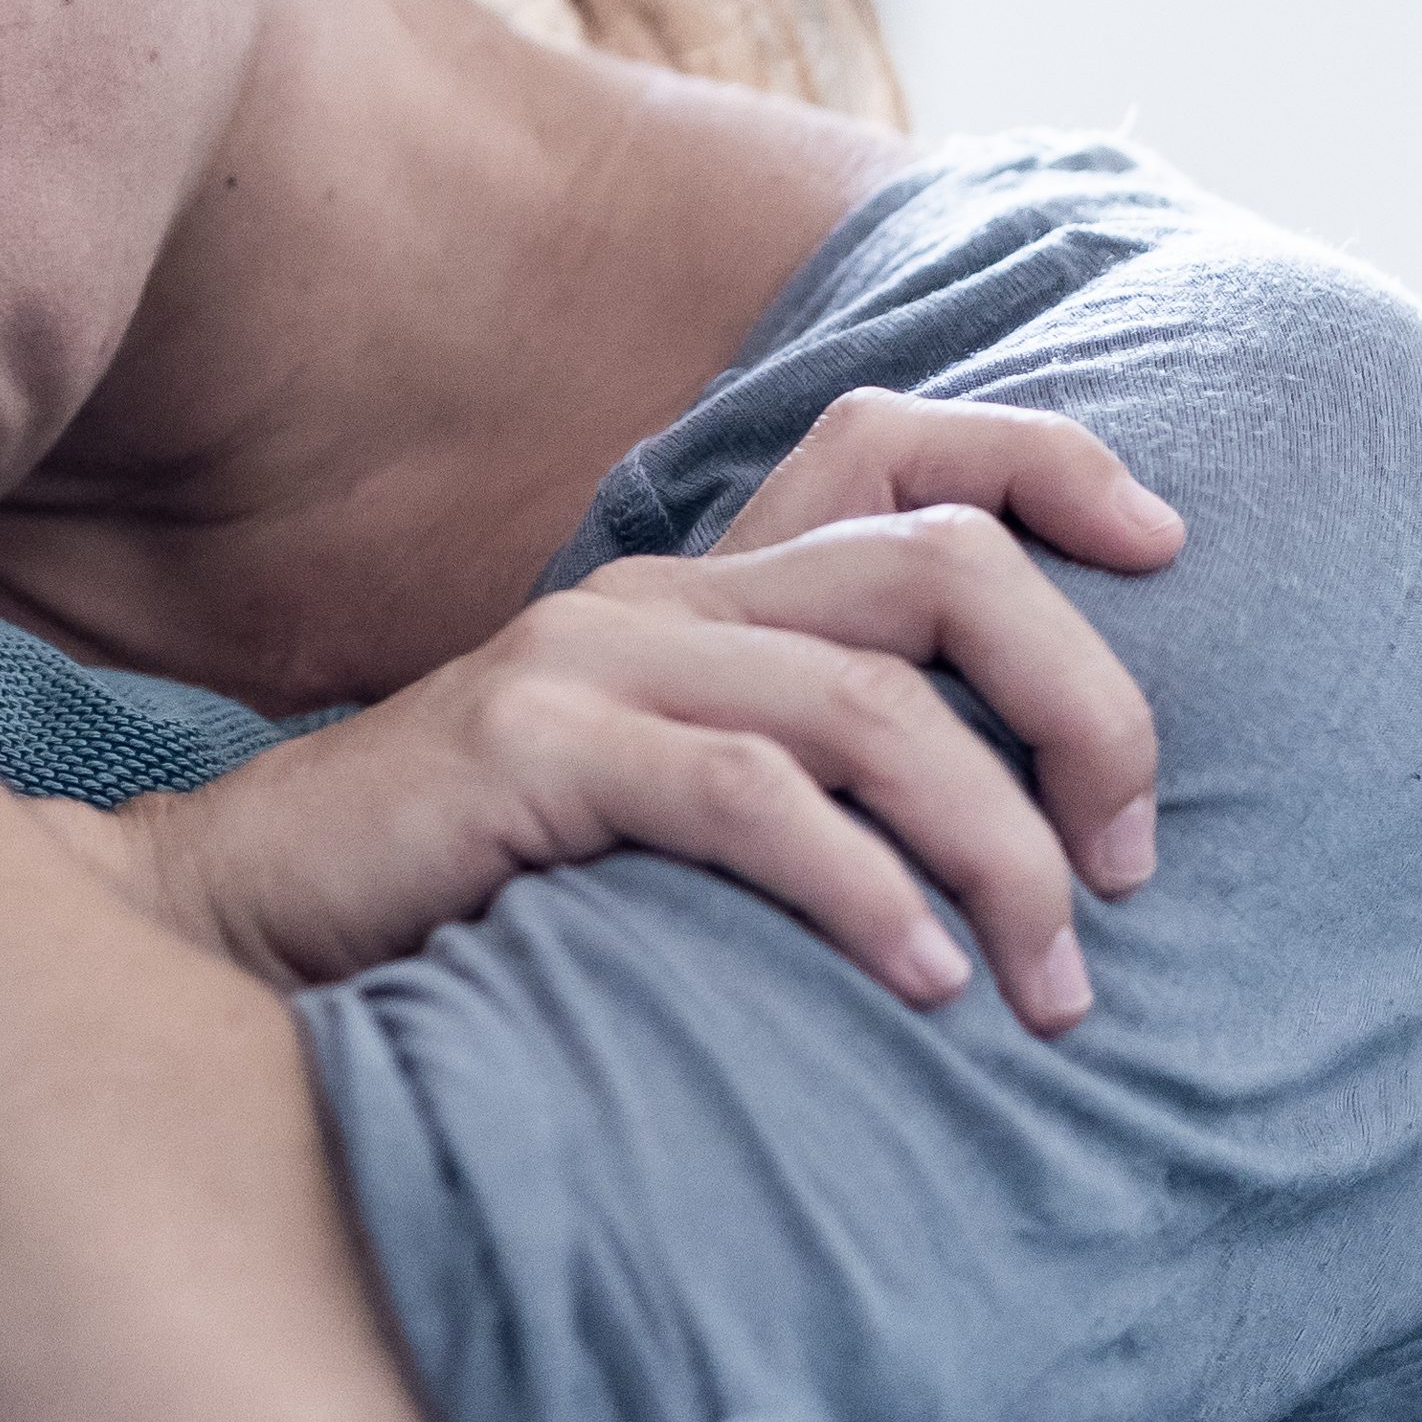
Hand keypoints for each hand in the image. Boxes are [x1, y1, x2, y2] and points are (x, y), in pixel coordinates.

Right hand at [56, 393, 1177, 1033]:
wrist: (242, 917)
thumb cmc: (470, 890)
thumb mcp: (652, 807)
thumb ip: (784, 781)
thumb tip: (1003, 846)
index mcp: (697, 587)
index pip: (897, 440)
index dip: (1051, 461)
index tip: (1179, 549)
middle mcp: (658, 594)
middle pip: (941, 564)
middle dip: (1084, 703)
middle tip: (1132, 864)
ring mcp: (589, 662)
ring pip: (872, 701)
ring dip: (999, 848)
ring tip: (1054, 981)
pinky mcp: (532, 752)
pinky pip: (748, 796)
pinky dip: (861, 887)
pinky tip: (922, 981)